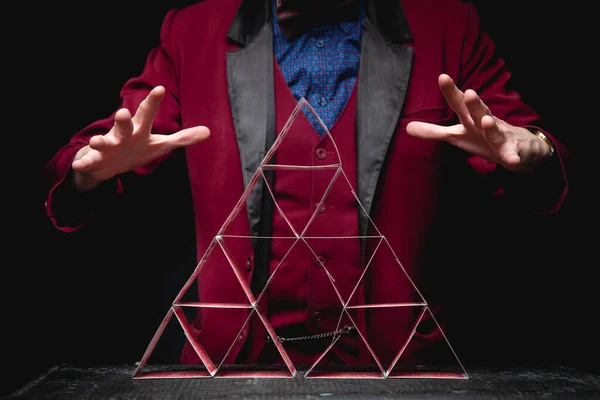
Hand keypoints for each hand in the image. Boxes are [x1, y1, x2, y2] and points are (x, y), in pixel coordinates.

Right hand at [71, 86, 209, 190]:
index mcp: (138, 129)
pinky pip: (89, 161)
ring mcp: (107, 146)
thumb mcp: (160, 145)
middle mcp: (122, 134)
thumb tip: (208, 132)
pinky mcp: (94, 159)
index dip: (153, 102)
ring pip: (103, 142)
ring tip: (97, 141)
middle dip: (122, 118)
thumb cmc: (135, 149)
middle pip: (123, 124)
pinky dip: (84, 163)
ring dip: (99, 141)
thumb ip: (182, 138)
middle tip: (123, 111)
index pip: (147, 114)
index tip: (160, 88)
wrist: (105, 164)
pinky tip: (80, 164)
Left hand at [406, 74, 551, 172]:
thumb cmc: (484, 139)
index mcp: (470, 120)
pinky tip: (512, 161)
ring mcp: (501, 137)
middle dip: (474, 103)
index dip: (451, 92)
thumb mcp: (457, 136)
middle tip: (468, 92)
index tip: (442, 76)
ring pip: (496, 131)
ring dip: (491, 127)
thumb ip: (433, 132)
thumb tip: (407, 127)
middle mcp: (486, 124)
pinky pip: (513, 155)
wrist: (522, 149)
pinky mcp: (513, 152)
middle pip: (479, 112)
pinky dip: (513, 157)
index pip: (459, 104)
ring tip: (486, 121)